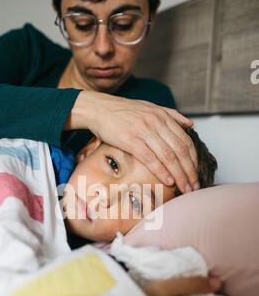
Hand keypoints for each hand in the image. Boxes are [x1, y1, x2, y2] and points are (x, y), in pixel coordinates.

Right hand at [68, 90, 198, 193]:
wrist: (98, 108)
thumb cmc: (123, 111)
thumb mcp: (150, 107)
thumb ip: (172, 115)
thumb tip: (190, 124)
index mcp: (163, 116)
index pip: (185, 141)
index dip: (194, 160)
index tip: (196, 174)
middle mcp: (156, 123)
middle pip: (180, 151)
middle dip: (190, 171)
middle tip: (194, 186)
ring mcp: (144, 131)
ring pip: (168, 156)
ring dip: (179, 175)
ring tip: (185, 188)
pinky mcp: (130, 140)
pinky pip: (150, 158)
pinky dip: (161, 171)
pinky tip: (168, 181)